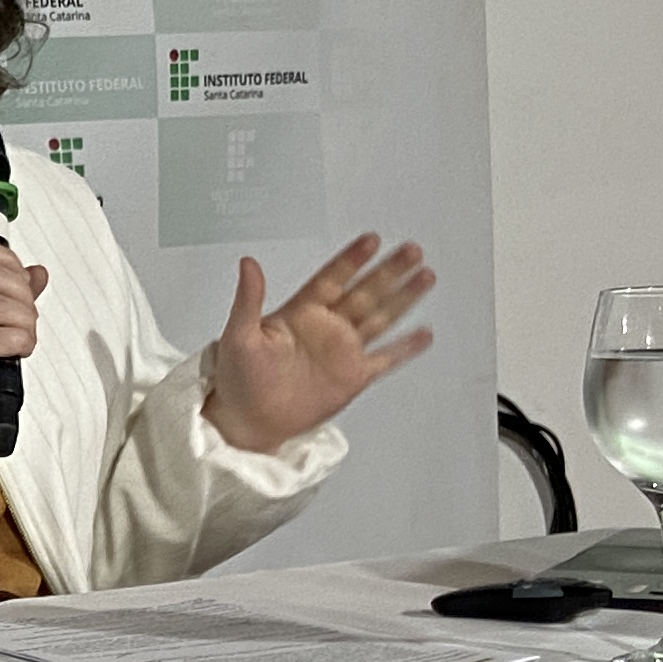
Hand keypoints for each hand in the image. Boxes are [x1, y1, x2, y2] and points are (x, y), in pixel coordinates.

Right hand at [0, 240, 44, 488]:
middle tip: (26, 320)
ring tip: (23, 339)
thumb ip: (5, 293)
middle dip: (24, 297)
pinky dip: (21, 342)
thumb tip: (38, 273)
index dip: (9, 263)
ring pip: (4, 306)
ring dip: (26, 324)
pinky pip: (2, 336)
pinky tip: (18, 352)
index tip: (20, 286)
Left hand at [205, 234, 435, 453]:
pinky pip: (386, 359)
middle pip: (365, 291)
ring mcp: (343, 351)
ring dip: (403, 298)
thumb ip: (248, 300)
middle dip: (389, 271)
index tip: (371, 240)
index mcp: (301, 312)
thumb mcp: (239, 335)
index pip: (333, 278)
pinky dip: (406, 347)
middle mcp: (327, 327)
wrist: (249, 421)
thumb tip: (247, 263)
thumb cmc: (237, 378)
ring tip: (425, 276)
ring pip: (380, 317)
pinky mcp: (353, 377)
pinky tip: (424, 333)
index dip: (352, 259)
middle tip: (411, 250)